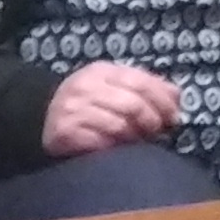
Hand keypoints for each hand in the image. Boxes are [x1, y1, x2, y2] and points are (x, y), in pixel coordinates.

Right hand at [43, 62, 181, 156]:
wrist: (42, 117)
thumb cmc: (89, 103)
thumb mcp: (115, 86)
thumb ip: (146, 87)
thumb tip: (177, 96)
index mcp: (101, 71)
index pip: (140, 82)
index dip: (162, 101)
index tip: (173, 117)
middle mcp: (85, 86)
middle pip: (132, 104)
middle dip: (151, 121)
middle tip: (157, 132)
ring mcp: (73, 109)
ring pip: (118, 125)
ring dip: (134, 137)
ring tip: (138, 141)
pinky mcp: (65, 132)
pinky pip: (99, 142)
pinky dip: (114, 147)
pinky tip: (116, 148)